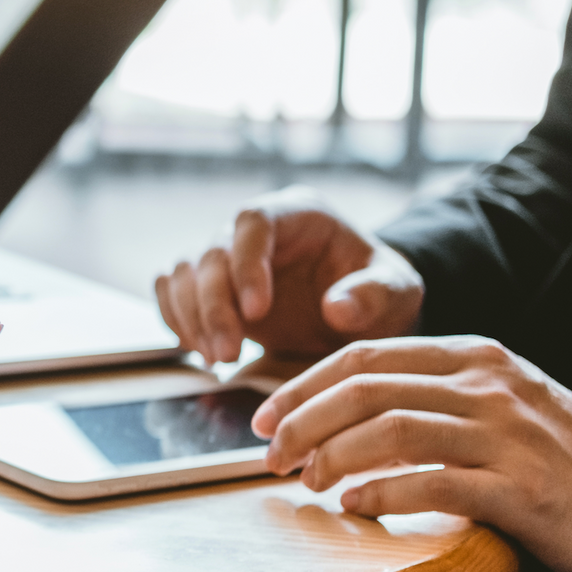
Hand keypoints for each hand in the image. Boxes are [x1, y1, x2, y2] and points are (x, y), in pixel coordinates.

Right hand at [155, 185, 423, 363]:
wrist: (361, 313)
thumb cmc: (380, 293)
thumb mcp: (398, 291)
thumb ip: (376, 294)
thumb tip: (338, 308)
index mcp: (298, 214)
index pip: (252, 220)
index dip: (246, 263)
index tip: (257, 311)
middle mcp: (254, 230)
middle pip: (211, 251)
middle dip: (213, 305)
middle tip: (227, 353)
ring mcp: (228, 257)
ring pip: (184, 272)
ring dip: (191, 317)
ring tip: (217, 357)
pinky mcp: (211, 287)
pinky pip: (173, 291)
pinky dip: (177, 319)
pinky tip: (199, 349)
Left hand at [256, 335, 571, 571]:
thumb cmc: (557, 455)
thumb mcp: (495, 402)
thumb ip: (429, 396)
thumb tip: (338, 414)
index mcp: (472, 357)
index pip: (363, 356)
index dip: (302, 386)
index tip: (264, 418)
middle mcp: (486, 386)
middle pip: (366, 390)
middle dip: (302, 423)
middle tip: (269, 458)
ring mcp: (506, 436)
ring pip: (392, 431)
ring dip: (333, 458)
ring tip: (307, 483)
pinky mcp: (521, 491)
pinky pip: (434, 485)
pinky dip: (383, 493)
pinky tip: (353, 506)